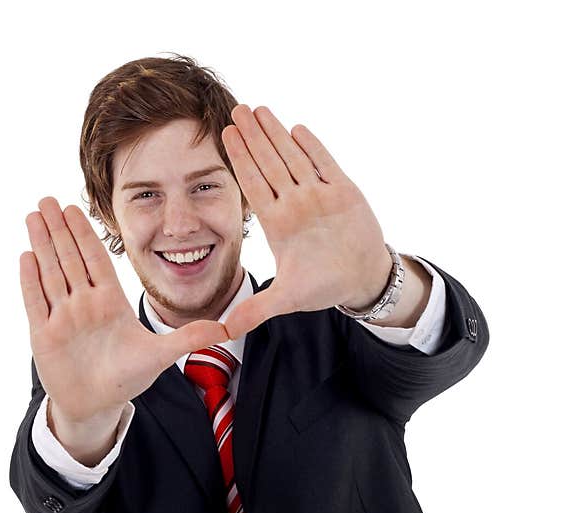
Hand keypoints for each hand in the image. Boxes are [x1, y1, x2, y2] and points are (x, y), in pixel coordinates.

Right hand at [20, 198, 227, 423]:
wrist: (97, 405)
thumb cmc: (126, 378)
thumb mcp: (161, 355)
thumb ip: (189, 338)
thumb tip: (226, 327)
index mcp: (110, 302)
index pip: (95, 260)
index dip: (84, 234)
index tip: (74, 207)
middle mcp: (84, 304)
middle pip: (69, 258)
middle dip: (59, 229)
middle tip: (47, 198)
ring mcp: (62, 318)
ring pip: (50, 273)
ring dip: (42, 244)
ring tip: (33, 216)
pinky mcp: (44, 336)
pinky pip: (35, 302)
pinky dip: (30, 280)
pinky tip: (26, 255)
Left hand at [220, 105, 393, 338]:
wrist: (360, 279)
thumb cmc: (322, 285)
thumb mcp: (287, 299)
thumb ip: (256, 310)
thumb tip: (223, 331)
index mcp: (277, 223)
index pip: (254, 184)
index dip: (240, 159)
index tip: (225, 136)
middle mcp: (294, 204)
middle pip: (269, 163)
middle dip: (253, 136)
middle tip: (235, 109)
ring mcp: (318, 196)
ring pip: (293, 157)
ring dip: (276, 134)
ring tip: (258, 109)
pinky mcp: (343, 192)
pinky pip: (325, 164)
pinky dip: (312, 147)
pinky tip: (296, 129)